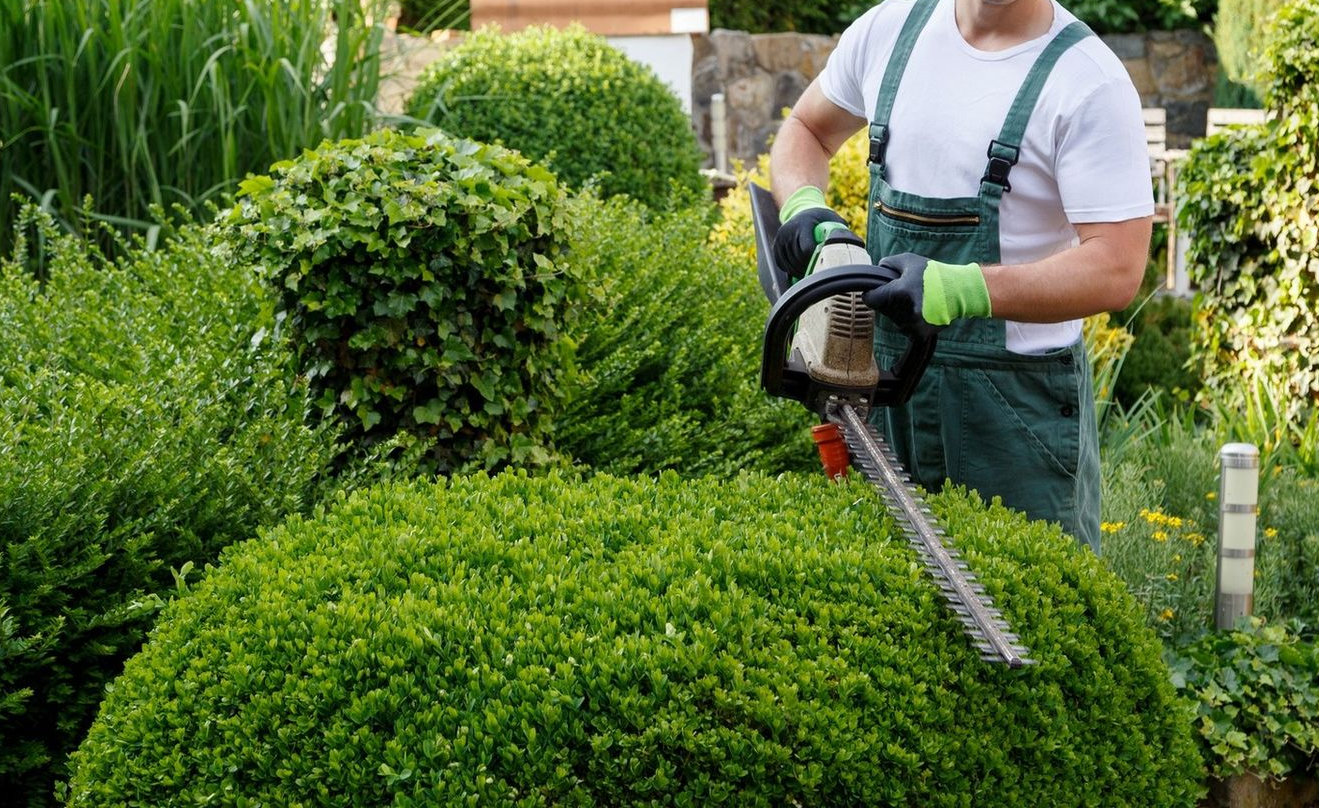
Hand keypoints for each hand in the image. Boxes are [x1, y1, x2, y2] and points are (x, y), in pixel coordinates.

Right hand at [772, 186, 849, 279]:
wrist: (800, 210)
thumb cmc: (819, 216)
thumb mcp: (831, 217)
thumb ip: (841, 229)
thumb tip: (857, 243)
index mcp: (802, 224)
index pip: (807, 248)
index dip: (815, 260)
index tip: (823, 264)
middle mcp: (788, 231)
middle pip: (798, 258)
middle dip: (808, 268)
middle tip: (819, 274)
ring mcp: (780, 239)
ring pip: (790, 263)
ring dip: (800, 271)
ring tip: (810, 274)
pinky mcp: (775, 247)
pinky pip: (782, 264)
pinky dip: (791, 270)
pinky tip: (800, 272)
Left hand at [862, 253, 990, 336]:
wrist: (960, 292)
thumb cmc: (933, 274)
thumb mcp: (908, 260)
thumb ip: (886, 264)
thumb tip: (875, 272)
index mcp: (898, 292)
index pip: (869, 299)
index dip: (872, 293)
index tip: (877, 290)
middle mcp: (903, 312)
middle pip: (882, 309)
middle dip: (888, 300)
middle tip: (905, 291)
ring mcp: (911, 325)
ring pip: (894, 320)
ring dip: (899, 312)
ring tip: (917, 300)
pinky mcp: (918, 334)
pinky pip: (905, 328)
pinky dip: (910, 321)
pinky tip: (922, 311)